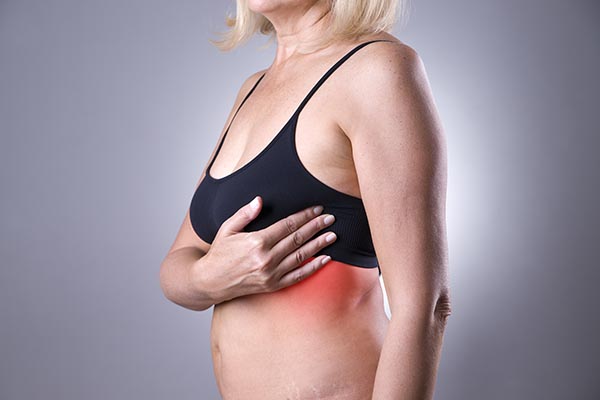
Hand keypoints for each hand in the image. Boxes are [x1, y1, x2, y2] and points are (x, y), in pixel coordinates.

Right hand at [204, 196, 336, 297]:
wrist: (211, 282)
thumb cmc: (219, 253)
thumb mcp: (227, 229)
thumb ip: (245, 214)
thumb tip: (259, 200)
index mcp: (257, 241)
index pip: (288, 225)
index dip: (305, 216)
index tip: (318, 209)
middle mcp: (267, 258)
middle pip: (298, 239)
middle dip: (316, 227)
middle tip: (331, 219)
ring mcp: (271, 273)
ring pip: (301, 256)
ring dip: (319, 245)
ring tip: (333, 236)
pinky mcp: (273, 285)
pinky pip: (298, 276)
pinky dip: (313, 267)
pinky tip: (325, 259)